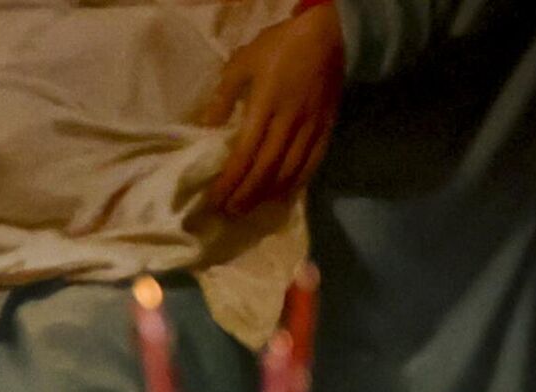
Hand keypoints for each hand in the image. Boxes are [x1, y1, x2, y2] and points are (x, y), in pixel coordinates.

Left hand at [201, 4, 344, 218]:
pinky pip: (310, 166)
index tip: (215, 199)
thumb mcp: (244, 61)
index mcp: (266, 104)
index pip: (245, 154)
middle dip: (245, 196)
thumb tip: (206, 127)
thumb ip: (224, 95)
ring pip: (287, 174)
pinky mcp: (325, 131)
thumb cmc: (281, 47)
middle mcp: (289, 122)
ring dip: (266, 196)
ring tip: (248, 208)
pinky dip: (293, 186)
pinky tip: (278, 195)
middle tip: (229, 211)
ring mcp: (310, 129)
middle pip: (265, 171)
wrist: (329, 36)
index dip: (230, 181)